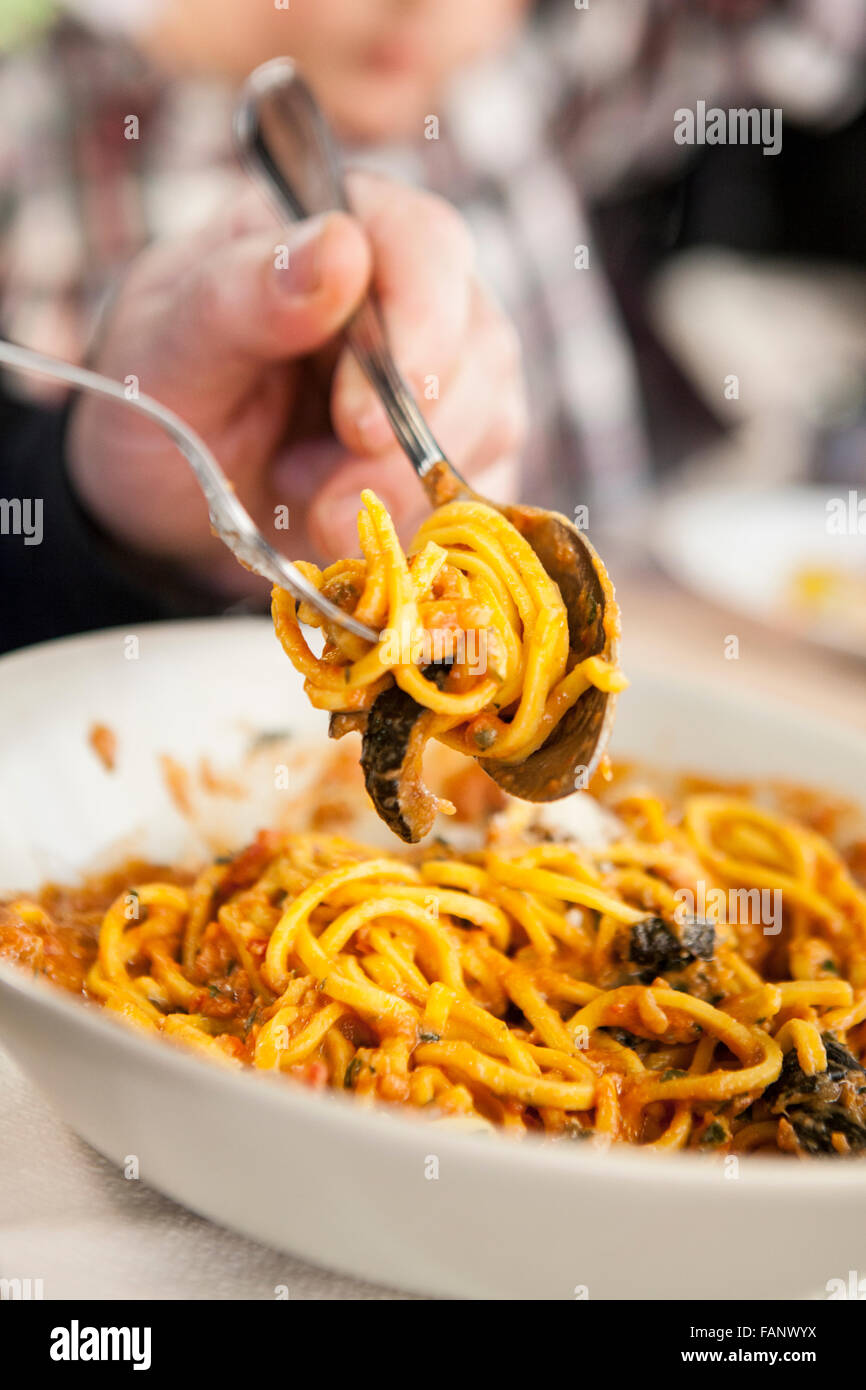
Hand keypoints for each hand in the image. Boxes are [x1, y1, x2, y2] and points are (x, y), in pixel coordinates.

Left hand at [67, 171, 525, 597]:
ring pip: (490, 420)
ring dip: (401, 490)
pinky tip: (348, 525)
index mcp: (332, 225)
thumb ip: (243, 294)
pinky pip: (482, 487)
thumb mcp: (168, 352)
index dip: (415, 335)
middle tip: (316, 496)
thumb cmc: (158, 406)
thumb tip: (341, 246)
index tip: (358, 427)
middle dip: (402, 442)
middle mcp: (407, 289)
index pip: (426, 246)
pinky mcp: (461, 449)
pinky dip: (418, 523)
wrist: (163, 506)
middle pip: (477, 344)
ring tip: (311, 507)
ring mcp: (447, 370)